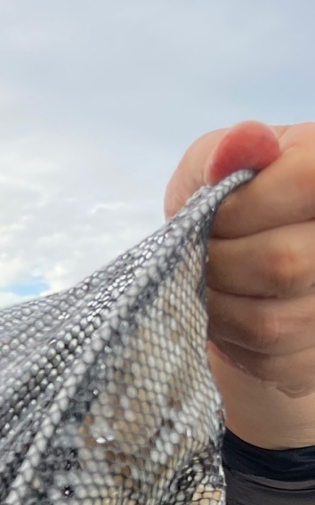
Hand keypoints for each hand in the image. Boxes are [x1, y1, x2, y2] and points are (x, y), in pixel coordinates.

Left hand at [164, 120, 314, 448]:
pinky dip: (226, 335)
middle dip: (219, 259)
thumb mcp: (215, 167)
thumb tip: (238, 146)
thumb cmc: (228, 208)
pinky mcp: (312, 357)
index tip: (213, 212)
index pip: (307, 184)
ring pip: (269, 319)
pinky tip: (225, 309)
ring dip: (216, 302)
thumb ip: (223, 151)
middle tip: (201, 250)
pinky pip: (263, 356)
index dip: (242, 205)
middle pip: (282, 262)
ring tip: (208, 278)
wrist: (238, 272)